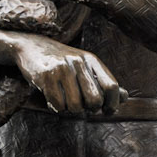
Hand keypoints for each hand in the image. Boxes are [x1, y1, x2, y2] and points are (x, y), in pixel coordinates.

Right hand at [0, 27, 124, 115]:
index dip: (112, 104)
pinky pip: (58, 105)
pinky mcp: (46, 75)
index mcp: (92, 60)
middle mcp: (79, 62)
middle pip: (95, 100)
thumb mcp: (85, 67)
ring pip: (76, 106)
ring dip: (70, 110)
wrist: (31, 46)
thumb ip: (104, 81)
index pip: (112, 87)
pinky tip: (52, 100)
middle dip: (89, 109)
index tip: (106, 110)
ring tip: (64, 101)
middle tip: (81, 105)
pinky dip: (55, 108)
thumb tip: (124, 98)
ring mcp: (62, 68)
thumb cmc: (62, 62)